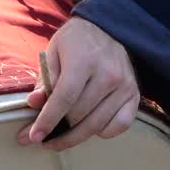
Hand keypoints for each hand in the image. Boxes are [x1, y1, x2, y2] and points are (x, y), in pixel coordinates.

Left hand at [17, 16, 138, 150]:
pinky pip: (119, 125)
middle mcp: (109, 74)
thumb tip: (35, 102)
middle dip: (57, 132)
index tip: (34, 136)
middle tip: (40, 139)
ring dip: (74, 138)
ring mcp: (125, 86)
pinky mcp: (135, 96)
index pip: (65, 98)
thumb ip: (45, 79)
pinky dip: (103, 132)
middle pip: (79, 116)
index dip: (48, 120)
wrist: (108, 29)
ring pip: (96, 125)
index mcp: (85, 60)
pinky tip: (88, 128)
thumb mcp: (53, 53)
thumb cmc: (75, 42)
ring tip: (57, 141)